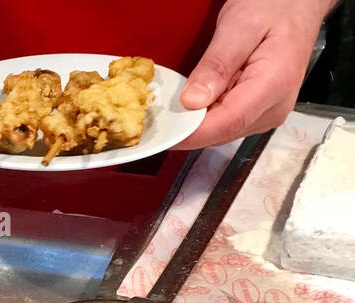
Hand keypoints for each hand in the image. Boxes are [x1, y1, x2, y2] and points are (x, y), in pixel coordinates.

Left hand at [176, 0, 337, 149]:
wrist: (297, 3)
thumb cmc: (274, 7)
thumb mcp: (240, 26)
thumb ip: (217, 64)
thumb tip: (193, 101)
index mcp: (274, 85)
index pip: (228, 123)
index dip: (192, 133)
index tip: (164, 132)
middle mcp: (274, 107)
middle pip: (222, 132)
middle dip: (189, 128)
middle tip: (160, 115)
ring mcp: (268, 112)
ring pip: (221, 131)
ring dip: (197, 122)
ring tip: (181, 100)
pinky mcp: (259, 112)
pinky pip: (226, 122)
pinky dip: (207, 115)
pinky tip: (199, 97)